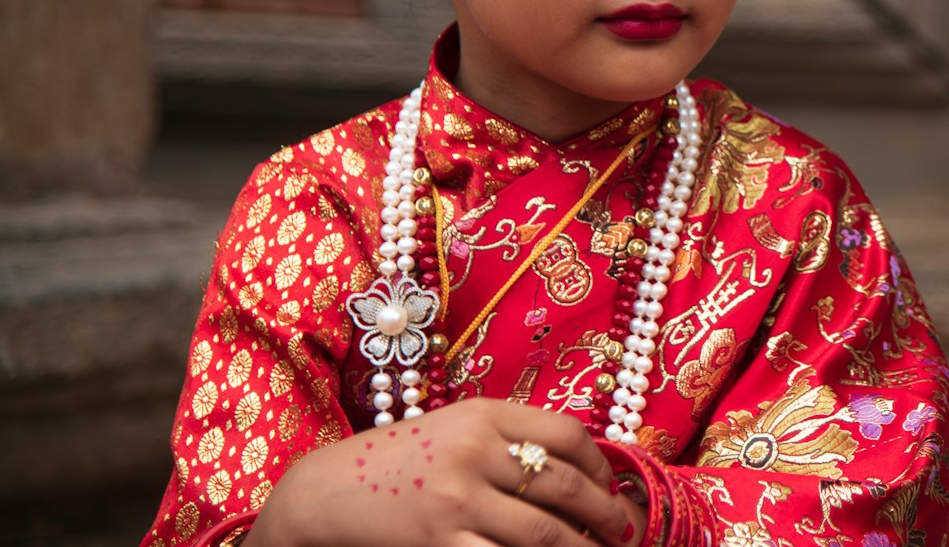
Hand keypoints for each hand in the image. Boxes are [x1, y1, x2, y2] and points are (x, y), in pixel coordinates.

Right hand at [244, 398, 633, 546]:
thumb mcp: (452, 429)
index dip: (600, 464)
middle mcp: (474, 451)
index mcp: (483, 414)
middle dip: (605, 514)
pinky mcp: (439, 542)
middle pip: (564, 486)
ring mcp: (457, 500)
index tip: (612, 486)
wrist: (322, 495)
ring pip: (543, 534)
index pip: (566, 434)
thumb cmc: (395, 462)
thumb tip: (575, 469)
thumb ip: (506, 439)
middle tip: (626, 533)